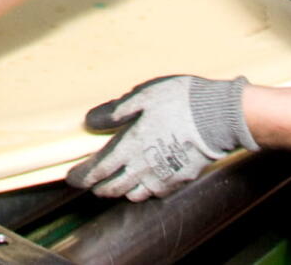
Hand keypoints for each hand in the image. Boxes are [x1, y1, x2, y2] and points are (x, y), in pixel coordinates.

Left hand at [66, 75, 257, 200]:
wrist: (218, 116)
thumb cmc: (180, 101)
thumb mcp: (143, 96)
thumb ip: (115, 111)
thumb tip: (91, 121)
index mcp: (131, 146)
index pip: (99, 170)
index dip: (82, 176)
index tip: (72, 178)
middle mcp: (144, 168)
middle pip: (114, 188)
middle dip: (99, 188)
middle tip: (92, 184)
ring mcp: (164, 177)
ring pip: (135, 194)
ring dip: (121, 190)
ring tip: (117, 183)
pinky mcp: (181, 179)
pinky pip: (156, 192)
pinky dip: (145, 189)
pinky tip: (146, 180)